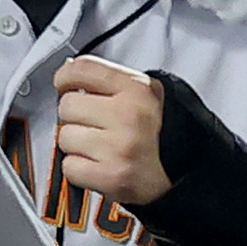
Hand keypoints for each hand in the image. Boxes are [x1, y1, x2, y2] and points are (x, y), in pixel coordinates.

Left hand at [55, 56, 169, 206]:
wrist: (182, 176)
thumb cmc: (160, 137)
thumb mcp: (145, 95)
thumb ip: (108, 80)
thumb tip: (69, 71)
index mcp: (138, 90)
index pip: (83, 69)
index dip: (65, 77)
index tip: (64, 84)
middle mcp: (129, 116)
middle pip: (67, 105)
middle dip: (76, 116)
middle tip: (95, 126)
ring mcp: (119, 147)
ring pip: (65, 137)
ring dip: (77, 145)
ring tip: (100, 148)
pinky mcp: (111, 176)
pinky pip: (69, 166)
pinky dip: (79, 169)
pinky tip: (99, 165)